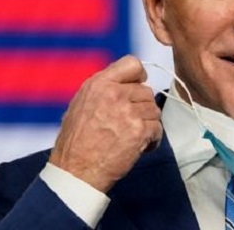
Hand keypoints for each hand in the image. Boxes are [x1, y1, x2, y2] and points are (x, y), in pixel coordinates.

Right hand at [49, 55, 162, 191]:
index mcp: (99, 84)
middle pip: (146, 91)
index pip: (132, 63)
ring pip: (154, 109)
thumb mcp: (82, 103)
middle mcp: (114, 94)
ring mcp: (128, 112)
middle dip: (142, 107)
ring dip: (148, 123)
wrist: (76, 170)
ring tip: (133, 135)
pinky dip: (152, 139)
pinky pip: (157, 128)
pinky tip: (139, 146)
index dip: (138, 76)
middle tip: (130, 122)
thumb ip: (104, 88)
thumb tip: (127, 83)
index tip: (136, 87)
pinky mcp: (139, 131)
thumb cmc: (76, 140)